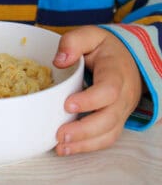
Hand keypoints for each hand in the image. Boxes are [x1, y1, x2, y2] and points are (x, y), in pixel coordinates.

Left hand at [53, 25, 142, 155]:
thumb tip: (59, 61)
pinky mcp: (114, 119)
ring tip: (60, 146)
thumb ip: (74, 42)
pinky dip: (87, 146)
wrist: (124, 57)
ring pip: (108, 133)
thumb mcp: (90, 35)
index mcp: (116, 71)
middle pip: (109, 118)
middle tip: (60, 134)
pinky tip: (67, 148)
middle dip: (85, 129)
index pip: (109, 90)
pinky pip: (105, 137)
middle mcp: (123, 94)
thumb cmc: (103, 48)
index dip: (91, 100)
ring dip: (84, 143)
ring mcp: (120, 110)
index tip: (68, 104)